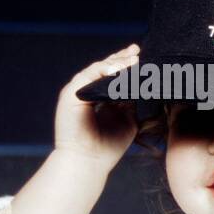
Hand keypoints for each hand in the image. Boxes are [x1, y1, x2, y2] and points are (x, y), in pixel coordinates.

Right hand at [54, 44, 141, 171]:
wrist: (89, 162)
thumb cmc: (108, 146)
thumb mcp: (128, 120)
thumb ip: (132, 102)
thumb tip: (143, 85)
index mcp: (100, 96)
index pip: (113, 75)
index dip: (126, 64)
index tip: (141, 56)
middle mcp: (88, 91)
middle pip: (105, 68)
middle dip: (121, 58)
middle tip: (137, 52)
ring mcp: (78, 91)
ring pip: (98, 69)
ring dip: (115, 63)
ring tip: (132, 60)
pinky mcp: (70, 94)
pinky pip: (87, 76)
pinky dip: (102, 71)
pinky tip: (117, 70)